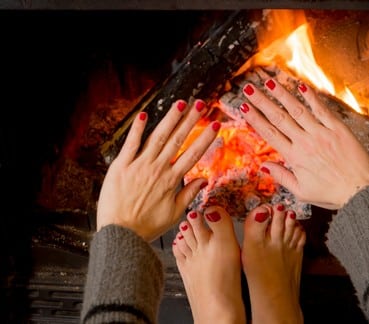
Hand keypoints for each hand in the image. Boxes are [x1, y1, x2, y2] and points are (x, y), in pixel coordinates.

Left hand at [97, 99, 219, 241]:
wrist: (120, 234)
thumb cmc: (147, 226)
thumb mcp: (174, 215)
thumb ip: (188, 194)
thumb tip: (203, 180)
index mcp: (171, 181)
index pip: (193, 155)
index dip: (205, 138)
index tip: (215, 125)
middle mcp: (157, 169)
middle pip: (177, 140)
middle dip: (190, 120)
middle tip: (201, 105)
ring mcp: (138, 165)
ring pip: (157, 137)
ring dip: (170, 119)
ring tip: (181, 103)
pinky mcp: (121, 166)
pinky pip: (130, 144)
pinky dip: (137, 129)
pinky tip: (144, 114)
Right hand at [240, 80, 368, 209]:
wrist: (359, 193)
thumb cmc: (331, 195)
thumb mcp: (302, 193)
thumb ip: (282, 177)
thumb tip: (263, 166)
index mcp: (294, 158)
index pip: (270, 134)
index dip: (255, 119)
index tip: (244, 107)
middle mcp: (305, 142)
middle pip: (279, 118)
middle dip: (262, 101)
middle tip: (249, 88)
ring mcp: (322, 134)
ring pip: (298, 110)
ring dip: (282, 94)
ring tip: (270, 82)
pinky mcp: (338, 129)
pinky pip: (322, 110)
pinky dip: (312, 98)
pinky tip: (301, 86)